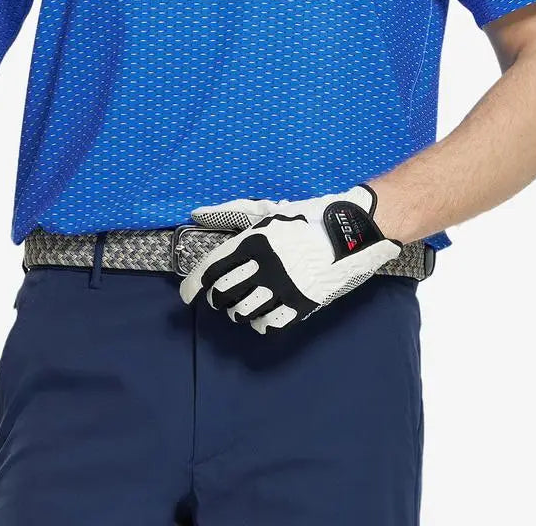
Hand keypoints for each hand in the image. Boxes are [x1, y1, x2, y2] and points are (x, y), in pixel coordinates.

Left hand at [178, 183, 402, 333]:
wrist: (348, 232)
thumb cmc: (303, 218)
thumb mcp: (265, 211)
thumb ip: (229, 213)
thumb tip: (197, 214)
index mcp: (253, 242)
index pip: (212, 270)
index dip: (194, 286)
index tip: (186, 295)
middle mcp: (265, 267)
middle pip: (224, 294)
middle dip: (216, 298)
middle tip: (219, 296)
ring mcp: (284, 288)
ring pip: (244, 312)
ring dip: (237, 311)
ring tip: (239, 305)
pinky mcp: (302, 304)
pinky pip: (270, 324)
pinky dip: (260, 323)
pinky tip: (261, 317)